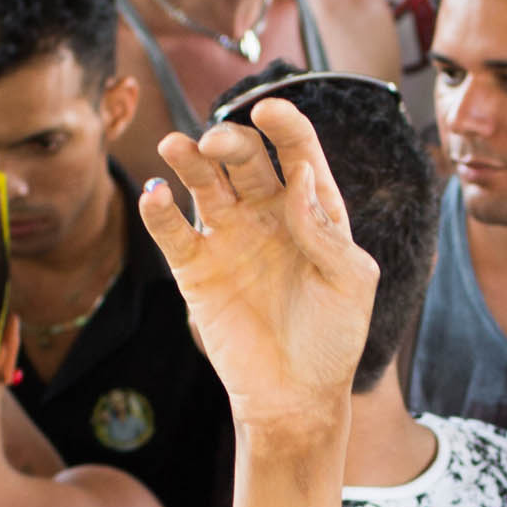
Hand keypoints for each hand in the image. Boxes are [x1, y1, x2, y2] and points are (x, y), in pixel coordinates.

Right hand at [137, 97, 376, 442]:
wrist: (295, 397)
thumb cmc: (333, 339)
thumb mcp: (351, 281)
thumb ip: (326, 230)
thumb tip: (299, 178)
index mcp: (313, 209)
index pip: (297, 151)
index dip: (285, 124)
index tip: (272, 108)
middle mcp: (268, 213)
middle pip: (245, 159)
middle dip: (230, 142)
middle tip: (217, 143)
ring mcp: (229, 237)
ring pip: (204, 184)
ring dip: (187, 160)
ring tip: (176, 147)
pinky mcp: (196, 269)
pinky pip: (171, 232)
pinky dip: (158, 211)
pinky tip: (155, 194)